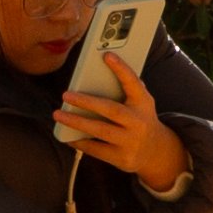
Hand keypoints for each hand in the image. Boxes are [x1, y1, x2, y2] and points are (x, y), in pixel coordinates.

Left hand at [54, 54, 186, 189]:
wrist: (155, 152)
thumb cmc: (139, 118)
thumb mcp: (140, 103)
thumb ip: (126, 88)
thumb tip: (99, 71)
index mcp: (143, 103)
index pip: (133, 83)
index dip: (121, 69)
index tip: (107, 55)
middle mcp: (139, 122)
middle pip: (111, 109)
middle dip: (86, 102)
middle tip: (66, 95)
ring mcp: (131, 141)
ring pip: (100, 130)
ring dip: (76, 122)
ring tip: (58, 114)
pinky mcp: (122, 158)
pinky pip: (97, 149)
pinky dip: (80, 142)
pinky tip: (67, 135)